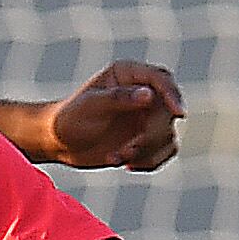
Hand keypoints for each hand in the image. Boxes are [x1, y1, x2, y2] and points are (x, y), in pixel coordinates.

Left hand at [48, 60, 182, 172]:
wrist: (59, 143)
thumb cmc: (69, 118)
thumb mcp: (90, 106)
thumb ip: (118, 98)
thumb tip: (149, 94)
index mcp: (128, 74)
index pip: (160, 79)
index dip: (173, 94)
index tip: (178, 114)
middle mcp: (143, 92)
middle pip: (167, 112)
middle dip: (151, 136)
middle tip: (127, 151)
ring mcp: (147, 116)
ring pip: (168, 135)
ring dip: (147, 152)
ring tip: (117, 158)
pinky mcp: (147, 137)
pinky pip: (166, 151)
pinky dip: (150, 162)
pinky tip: (126, 165)